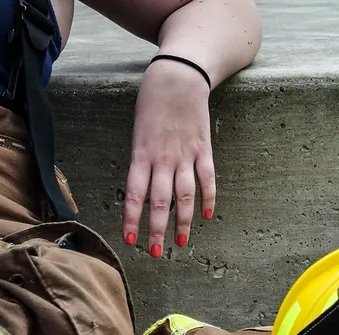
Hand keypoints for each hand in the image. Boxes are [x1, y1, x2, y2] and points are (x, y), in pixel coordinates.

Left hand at [123, 58, 214, 257]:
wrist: (179, 77)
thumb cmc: (152, 102)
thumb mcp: (138, 131)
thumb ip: (141, 160)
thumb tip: (142, 189)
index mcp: (142, 153)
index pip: (135, 194)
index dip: (132, 218)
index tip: (130, 240)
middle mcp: (163, 158)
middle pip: (160, 201)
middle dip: (157, 229)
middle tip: (156, 253)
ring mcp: (186, 155)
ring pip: (185, 195)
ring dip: (182, 221)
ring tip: (180, 243)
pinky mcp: (204, 149)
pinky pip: (207, 179)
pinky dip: (208, 198)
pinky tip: (206, 216)